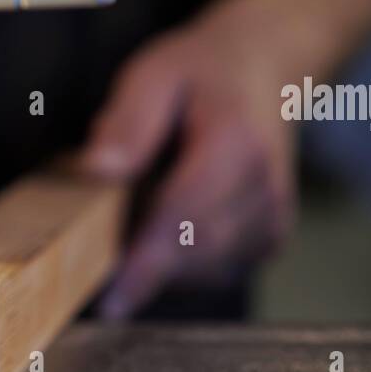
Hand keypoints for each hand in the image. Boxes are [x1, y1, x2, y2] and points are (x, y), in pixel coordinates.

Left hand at [77, 0, 298, 318]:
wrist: (265, 68)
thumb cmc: (200, 73)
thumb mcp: (154, 74)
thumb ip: (127, 122)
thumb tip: (96, 170)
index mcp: (237, 144)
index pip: (185, 217)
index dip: (145, 264)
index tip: (111, 302)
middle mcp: (266, 188)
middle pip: (193, 253)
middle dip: (141, 263)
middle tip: (98, 247)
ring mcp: (274, 219)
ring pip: (202, 271)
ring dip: (159, 262)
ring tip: (140, 212)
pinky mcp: (270, 241)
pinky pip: (214, 272)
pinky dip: (181, 263)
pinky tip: (168, 224)